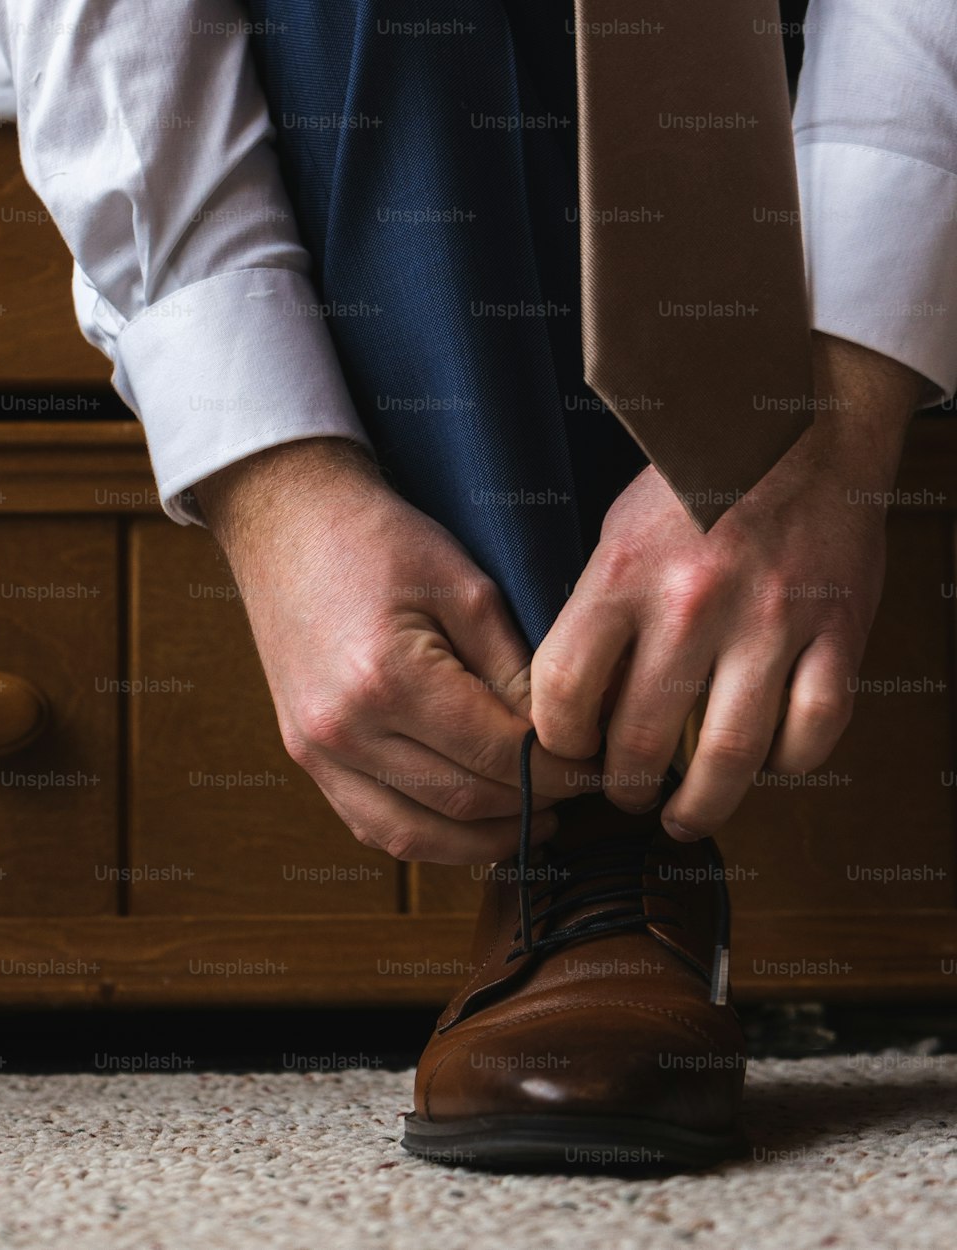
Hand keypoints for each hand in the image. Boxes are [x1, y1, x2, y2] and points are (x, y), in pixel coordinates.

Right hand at [196, 439, 592, 863]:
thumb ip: (514, 671)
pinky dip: (426, 838)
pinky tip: (469, 825)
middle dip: (529, 804)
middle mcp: (345, 728)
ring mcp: (316, 749)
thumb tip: (556, 737)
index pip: (496, 754)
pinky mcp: (304, 754)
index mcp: (389, 678)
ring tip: (531, 821)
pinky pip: (370, 824)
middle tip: (574, 792)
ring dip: (481, 840)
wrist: (288, 523)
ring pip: (414, 836)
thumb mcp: (467, 588)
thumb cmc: (379, 539)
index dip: (556, 769)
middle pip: (461, 800)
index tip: (592, 765)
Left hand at [530, 334, 923, 839]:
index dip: (555, 742)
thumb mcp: (619, 532)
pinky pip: (813, 734)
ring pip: (726, 759)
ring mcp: (772, 623)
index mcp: (623, 575)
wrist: (801, 424)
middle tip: (623, 795)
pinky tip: (767, 766)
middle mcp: (693, 605)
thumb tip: (578, 702)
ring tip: (683, 817)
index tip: (565, 753)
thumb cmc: (697, 482)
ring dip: (698, 807)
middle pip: (637, 741)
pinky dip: (788, 765)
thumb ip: (598, 613)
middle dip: (621, 788)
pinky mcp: (838, 633)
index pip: (562, 691)